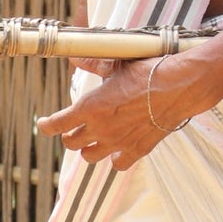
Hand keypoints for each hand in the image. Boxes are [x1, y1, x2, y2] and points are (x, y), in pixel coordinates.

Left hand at [36, 57, 186, 171]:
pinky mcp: (137, 150)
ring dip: (89, 148)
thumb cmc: (147, 71)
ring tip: (95, 139)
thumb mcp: (117, 64)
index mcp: (89, 107)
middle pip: (71, 142)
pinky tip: (119, 149)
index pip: (56, 124)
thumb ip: (93, 63)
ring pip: (90, 156)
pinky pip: (118, 164)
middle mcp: (100, 128)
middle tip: (74, 127)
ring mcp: (118, 142)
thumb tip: (75, 57)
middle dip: (69, 135)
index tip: (44, 123)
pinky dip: (116, 159)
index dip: (46, 125)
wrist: (179, 86)